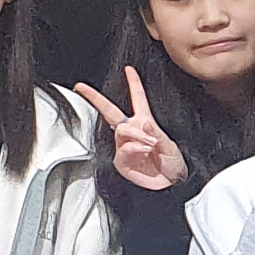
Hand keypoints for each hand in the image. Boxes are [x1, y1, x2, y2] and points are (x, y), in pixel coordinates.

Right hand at [82, 66, 188, 189]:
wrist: (170, 185)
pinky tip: (143, 151)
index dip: (133, 83)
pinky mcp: (121, 160)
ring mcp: (125, 146)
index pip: (138, 99)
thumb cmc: (173, 165)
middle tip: (82, 88)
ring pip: (122, 130)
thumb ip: (157, 135)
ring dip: (137, 135)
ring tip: (150, 145)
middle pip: (110, 111)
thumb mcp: (171, 147)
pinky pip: (122, 148)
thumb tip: (144, 124)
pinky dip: (134, 148)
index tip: (128, 69)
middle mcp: (133, 132)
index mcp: (145, 123)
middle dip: (95, 98)